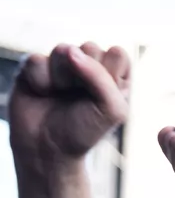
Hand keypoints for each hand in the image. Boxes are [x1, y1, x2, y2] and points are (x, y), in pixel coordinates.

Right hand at [8, 44, 130, 168]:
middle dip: (86, 75)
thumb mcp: (111, 110)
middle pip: (90, 47)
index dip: (109, 74)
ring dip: (62, 78)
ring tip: (60, 95)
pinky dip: (39, 80)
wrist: (47, 149)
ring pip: (63, 50)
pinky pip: (37, 60)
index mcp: (114, 74)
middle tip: (79, 98)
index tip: (104, 97)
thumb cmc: (85, 131)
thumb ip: (101, 77)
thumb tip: (70, 50)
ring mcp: (61, 64)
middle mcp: (88, 65)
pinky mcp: (35, 67)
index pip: (117, 53)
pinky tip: (41, 93)